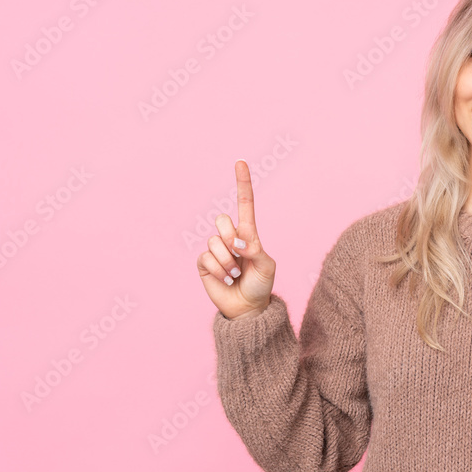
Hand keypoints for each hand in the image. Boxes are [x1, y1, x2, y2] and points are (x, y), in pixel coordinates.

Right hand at [197, 160, 275, 318]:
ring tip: (235, 273)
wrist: (248, 308)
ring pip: (214, 241)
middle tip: (240, 255)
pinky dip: (218, 270)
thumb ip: (255, 250)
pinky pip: (206, 257)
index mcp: (248, 233)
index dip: (242, 183)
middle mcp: (229, 237)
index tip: (240, 162)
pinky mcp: (204, 263)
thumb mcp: (267, 266)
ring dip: (227, 260)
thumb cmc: (261, 285)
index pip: (245, 204)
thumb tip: (237, 241)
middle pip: (222, 220)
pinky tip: (225, 278)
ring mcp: (215, 250)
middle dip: (231, 238)